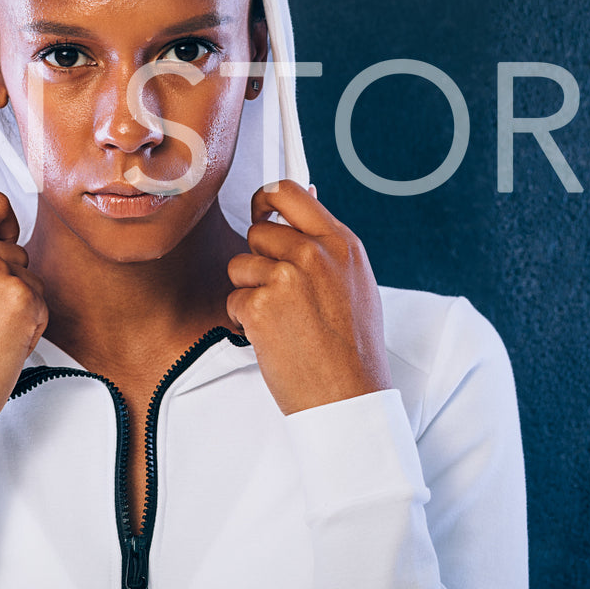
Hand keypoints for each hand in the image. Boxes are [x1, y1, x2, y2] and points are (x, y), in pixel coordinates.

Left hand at [226, 181, 391, 414]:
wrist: (349, 395)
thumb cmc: (353, 347)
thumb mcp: (355, 282)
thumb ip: (327, 243)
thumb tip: (303, 201)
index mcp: (341, 243)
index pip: (289, 192)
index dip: (266, 199)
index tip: (260, 211)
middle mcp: (314, 254)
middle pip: (258, 232)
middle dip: (260, 261)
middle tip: (282, 294)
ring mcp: (286, 278)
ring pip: (240, 265)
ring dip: (251, 292)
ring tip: (282, 319)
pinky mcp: (261, 306)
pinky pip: (233, 299)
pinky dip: (245, 320)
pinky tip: (274, 337)